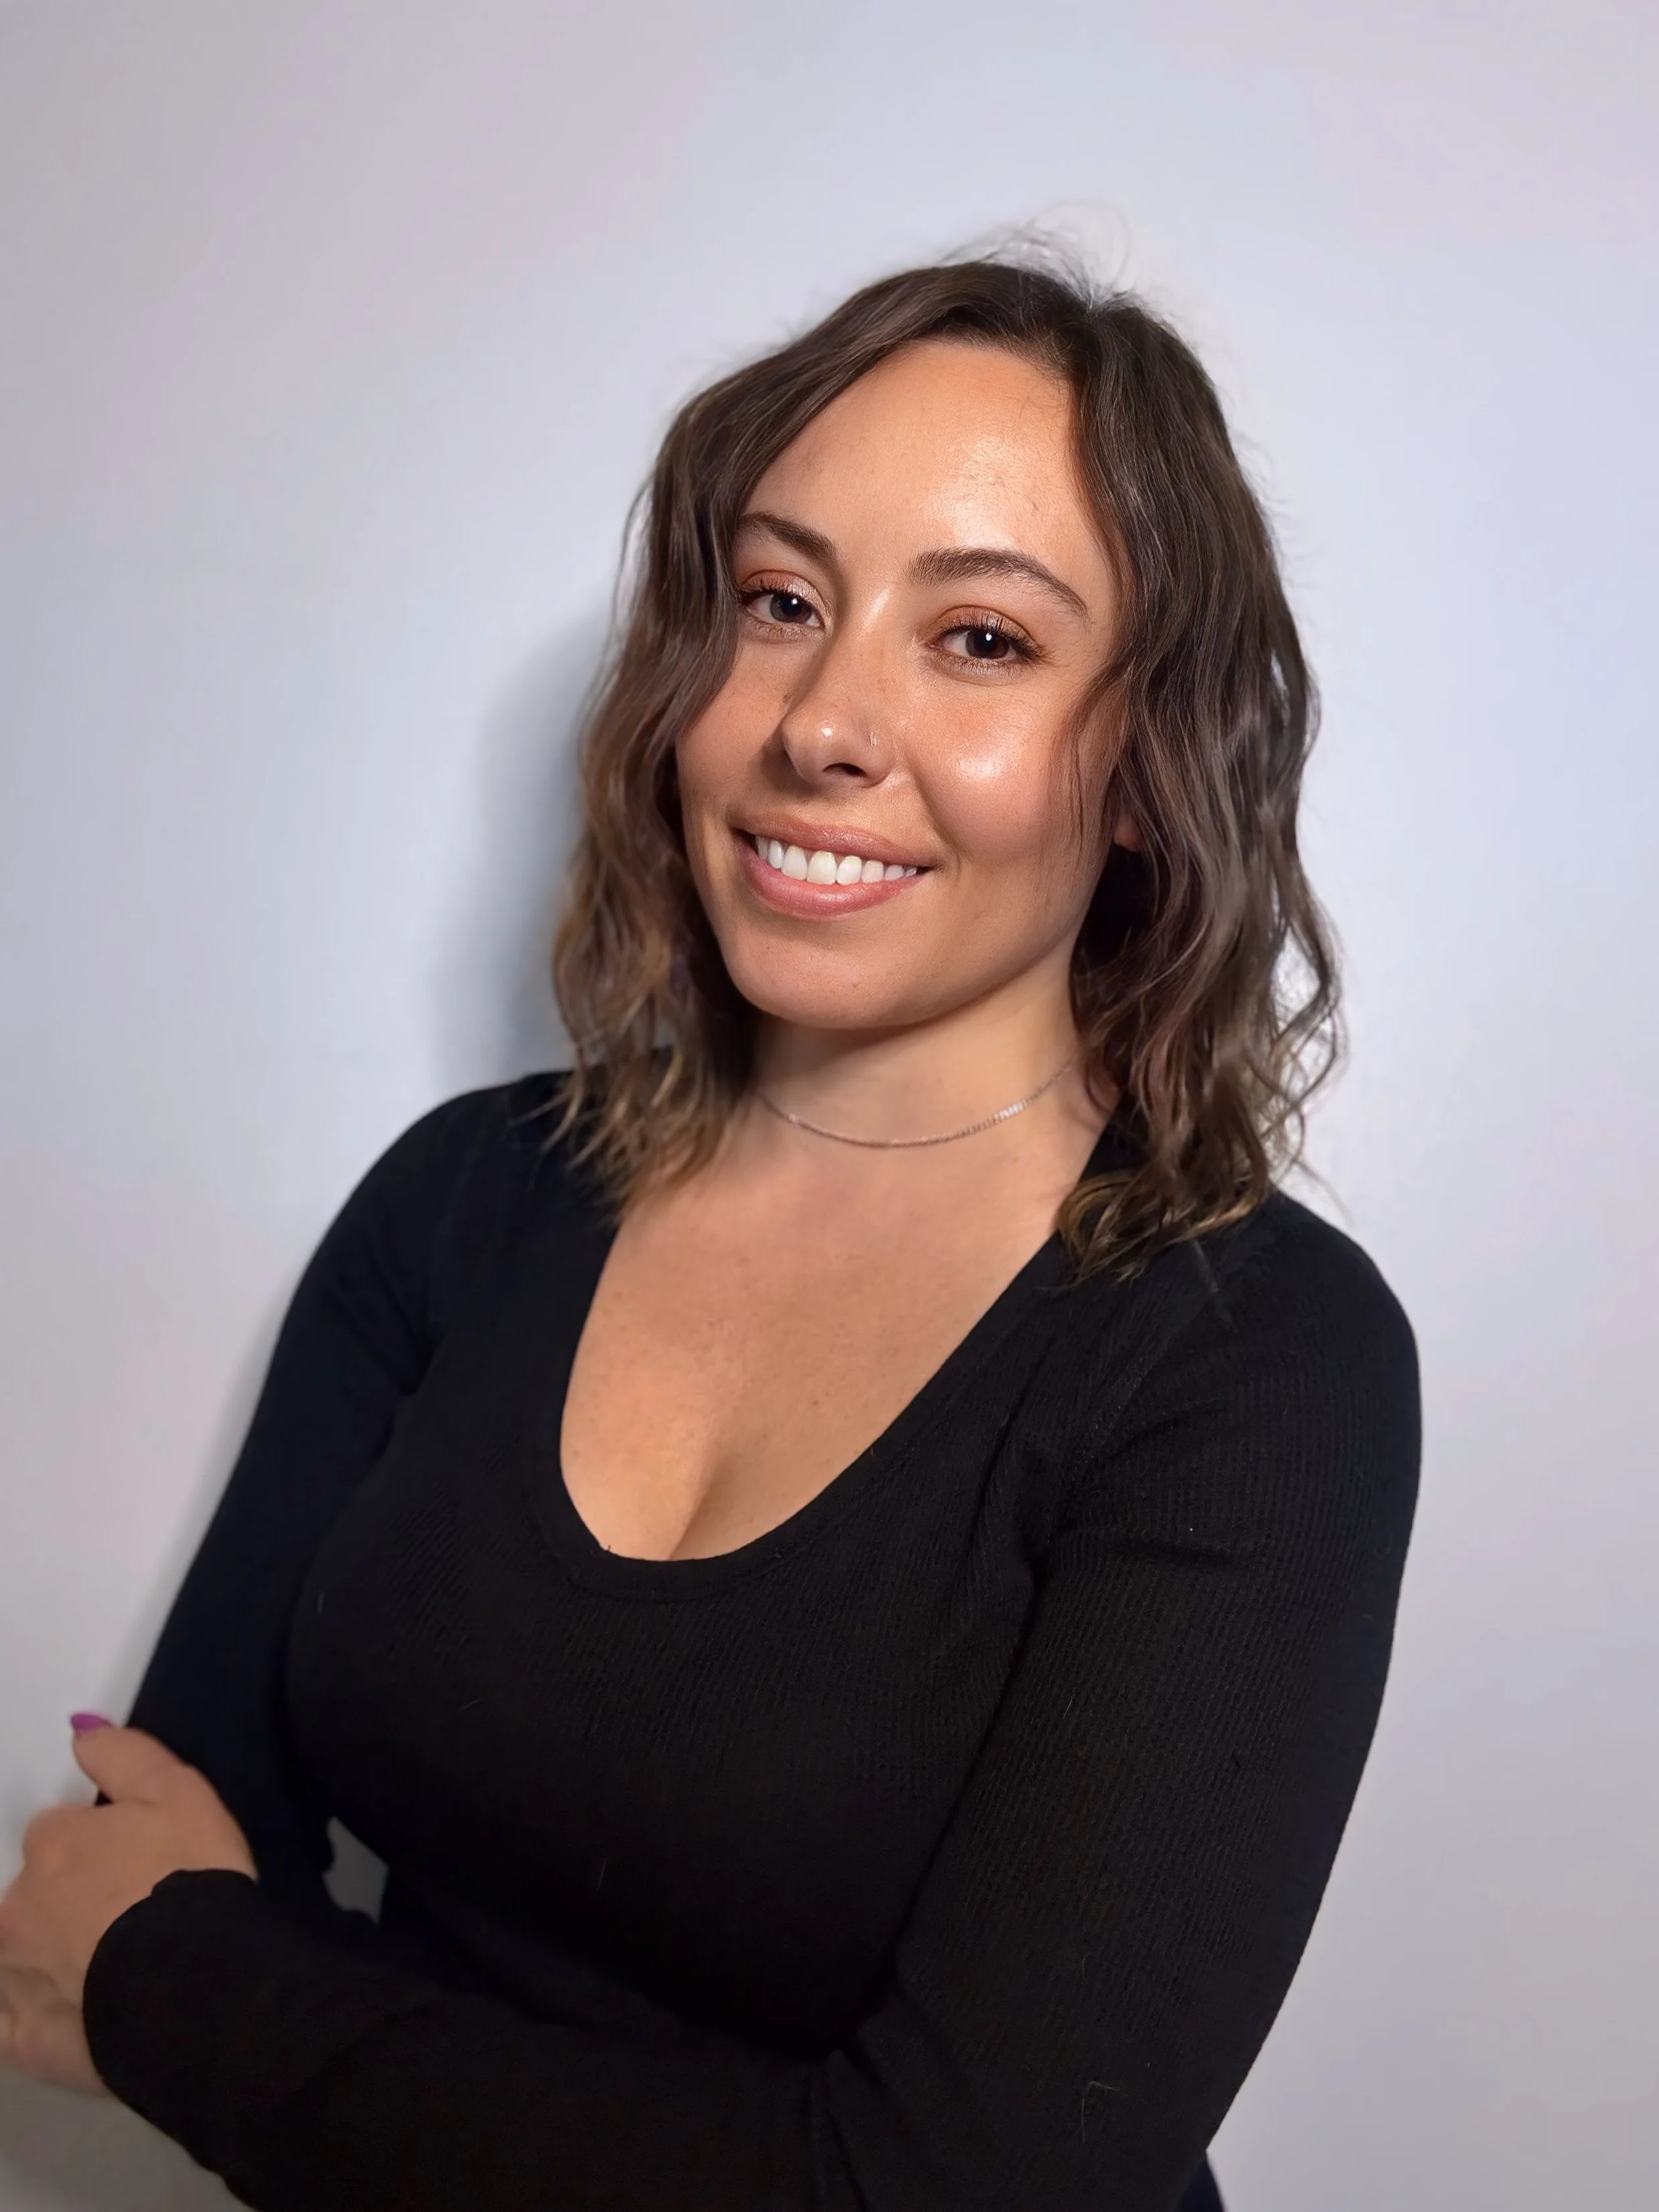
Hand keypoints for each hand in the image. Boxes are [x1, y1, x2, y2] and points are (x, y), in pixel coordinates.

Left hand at [0, 1719, 256, 2092]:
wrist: (198, 1986)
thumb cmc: (191, 1877)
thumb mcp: (180, 1792)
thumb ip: (124, 1755)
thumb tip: (77, 1729)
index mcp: (51, 1844)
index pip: (58, 1834)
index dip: (97, 1846)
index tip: (137, 1863)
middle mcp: (16, 1907)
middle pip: (33, 1897)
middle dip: (67, 1903)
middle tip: (126, 1920)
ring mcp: (14, 1978)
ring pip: (19, 1957)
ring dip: (46, 1959)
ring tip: (104, 1974)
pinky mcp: (24, 2042)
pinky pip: (13, 2026)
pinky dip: (33, 2018)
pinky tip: (69, 2017)